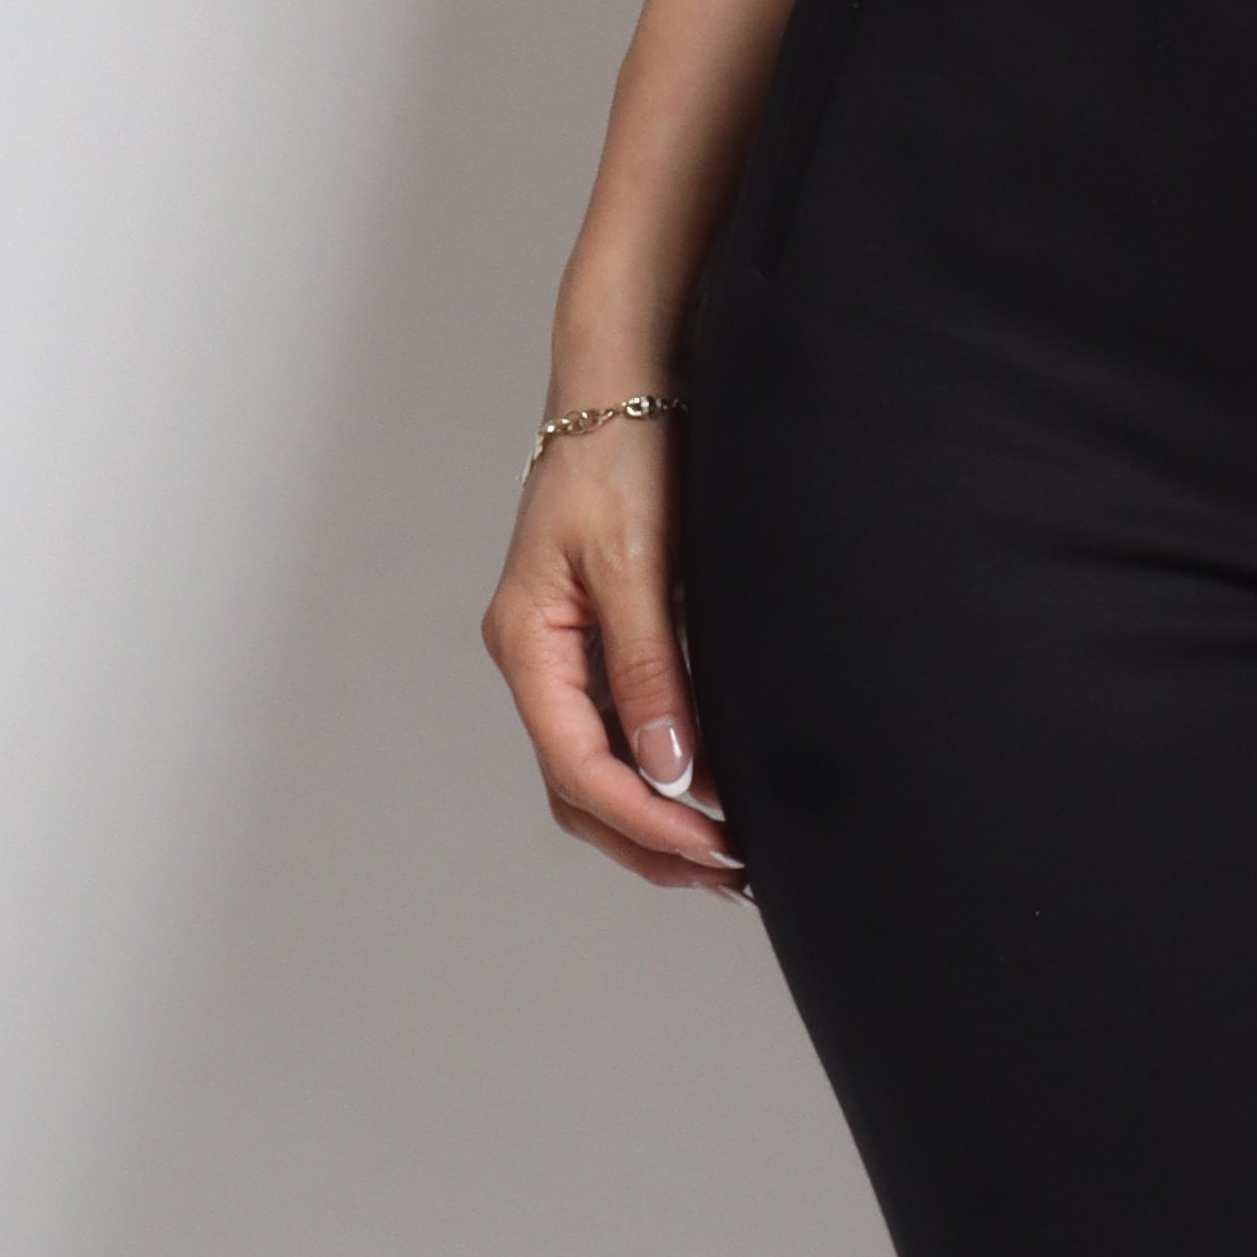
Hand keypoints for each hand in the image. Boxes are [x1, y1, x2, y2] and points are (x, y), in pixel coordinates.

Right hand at [481, 405, 746, 895]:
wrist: (629, 382)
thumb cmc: (621, 457)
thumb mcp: (638, 563)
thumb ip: (650, 669)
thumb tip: (670, 772)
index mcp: (527, 643)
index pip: (576, 766)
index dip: (643, 820)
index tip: (711, 850)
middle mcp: (538, 658)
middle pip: (577, 786)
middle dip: (647, 841)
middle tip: (728, 874)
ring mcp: (565, 651)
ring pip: (596, 766)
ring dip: (653, 817)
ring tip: (724, 853)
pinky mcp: (601, 636)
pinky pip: (618, 727)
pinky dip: (659, 769)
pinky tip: (708, 788)